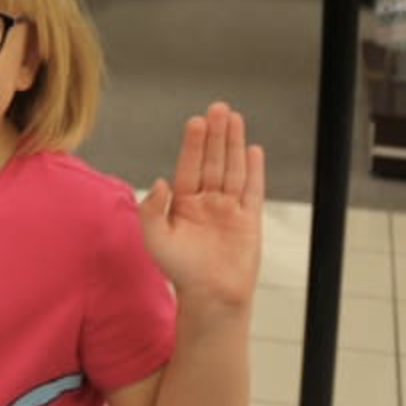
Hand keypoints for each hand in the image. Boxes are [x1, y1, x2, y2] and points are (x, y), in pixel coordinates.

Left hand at [138, 102, 263, 309]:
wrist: (210, 297)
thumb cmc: (180, 271)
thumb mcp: (155, 240)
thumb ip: (151, 210)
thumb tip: (160, 181)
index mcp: (183, 203)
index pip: (189, 166)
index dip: (193, 144)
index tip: (196, 121)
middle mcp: (207, 202)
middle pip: (213, 161)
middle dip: (215, 135)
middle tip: (218, 107)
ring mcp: (229, 209)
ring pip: (232, 169)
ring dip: (234, 144)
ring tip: (235, 118)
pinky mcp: (249, 220)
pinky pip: (253, 190)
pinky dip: (254, 170)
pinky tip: (253, 150)